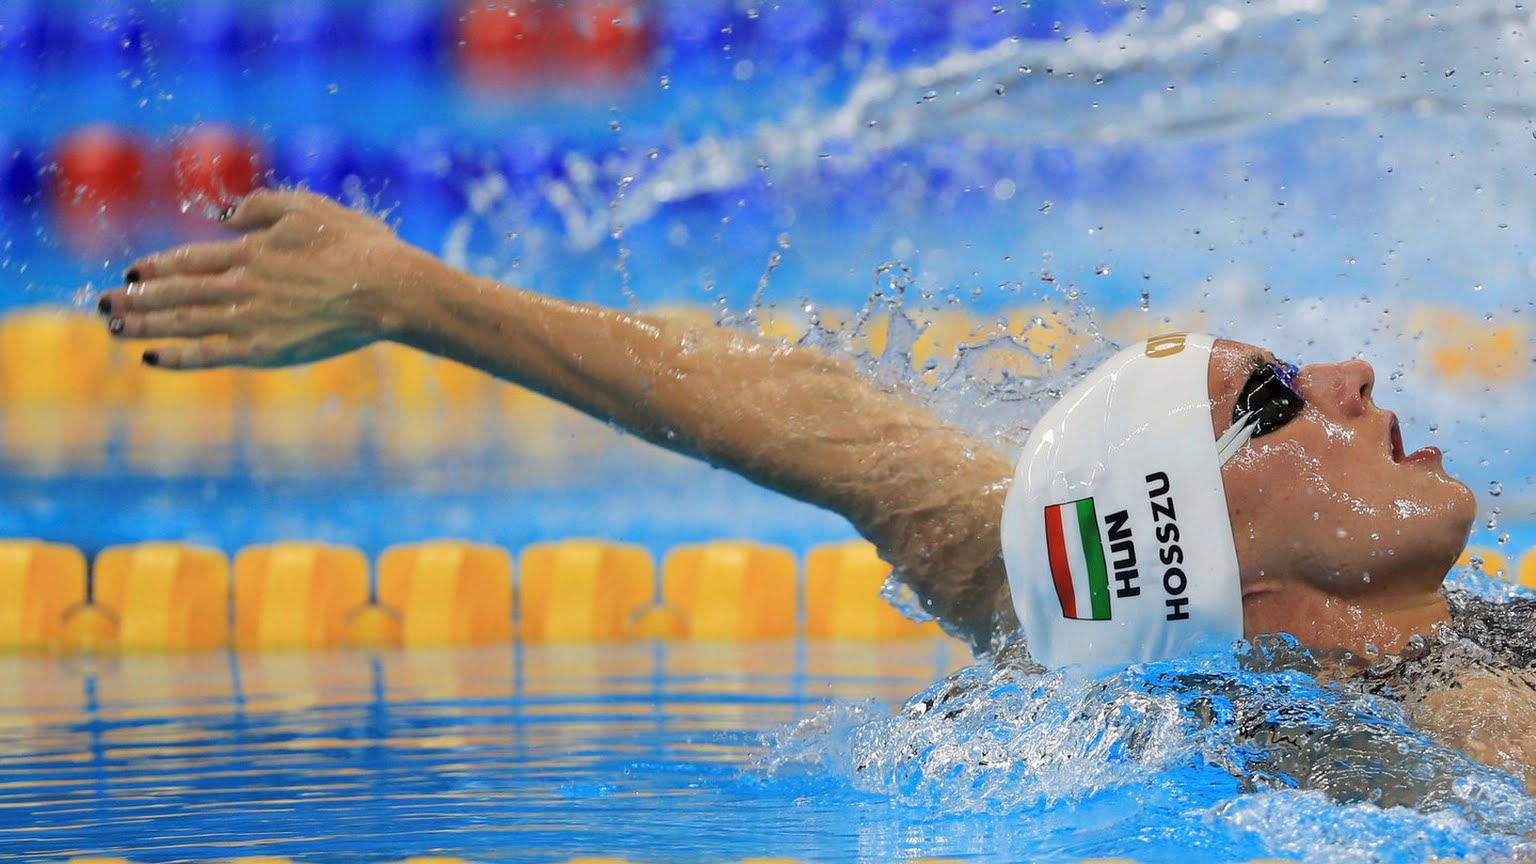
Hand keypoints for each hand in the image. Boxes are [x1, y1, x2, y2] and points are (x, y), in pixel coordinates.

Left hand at [97, 188, 420, 368]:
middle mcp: (240, 285)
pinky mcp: (264, 350)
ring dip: (142, 324)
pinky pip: (208, 355)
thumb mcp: (308, 206)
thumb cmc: (359, 245)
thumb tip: (223, 216)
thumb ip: (261, 205)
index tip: (130, 272)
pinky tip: (151, 356)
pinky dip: (176, 356)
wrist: (388, 288)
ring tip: (113, 326)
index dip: (156, 266)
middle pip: (174, 293)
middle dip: (135, 298)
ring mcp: (249, 320)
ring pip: (181, 322)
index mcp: (250, 250)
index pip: (189, 259)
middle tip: (102, 304)